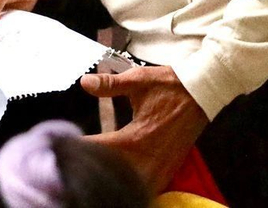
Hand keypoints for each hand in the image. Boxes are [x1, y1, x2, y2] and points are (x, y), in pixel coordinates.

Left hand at [81, 66, 208, 192]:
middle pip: (113, 177)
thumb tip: (85, 82)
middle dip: (94, 172)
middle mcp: (146, 157)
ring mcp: (160, 167)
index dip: (80, 152)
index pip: (100, 151)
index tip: (64, 150)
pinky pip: (149, 186)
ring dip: (115, 181)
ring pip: (132, 187)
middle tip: (75, 167)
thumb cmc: (170, 85)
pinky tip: (123, 182)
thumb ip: (111, 84)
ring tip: (97, 175)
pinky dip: (134, 186)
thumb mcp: (139, 80)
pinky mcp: (169, 169)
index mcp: (135, 137)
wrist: (203, 92)